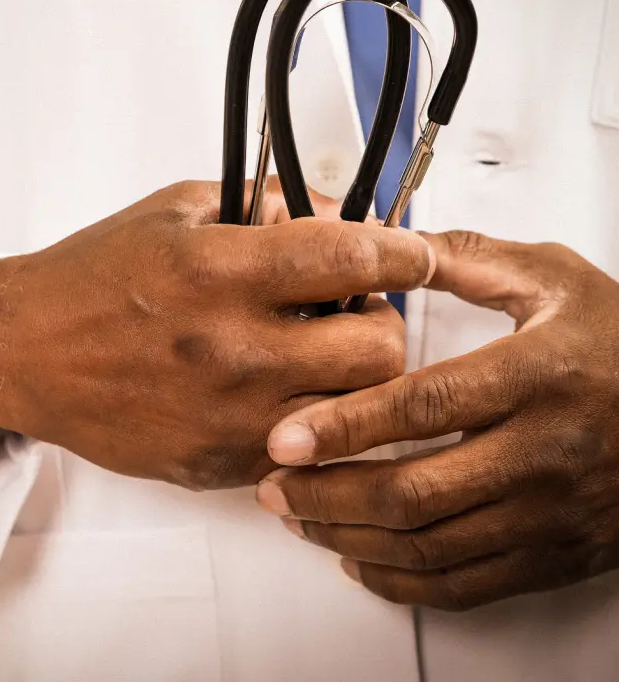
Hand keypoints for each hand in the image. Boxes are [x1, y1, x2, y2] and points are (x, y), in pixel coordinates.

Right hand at [0, 179, 432, 488]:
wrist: (25, 351)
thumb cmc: (96, 274)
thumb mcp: (177, 209)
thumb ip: (264, 202)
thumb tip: (340, 211)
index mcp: (221, 270)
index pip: (354, 260)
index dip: (403, 254)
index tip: (414, 255)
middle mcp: (232, 348)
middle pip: (378, 348)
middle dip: (384, 323)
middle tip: (356, 311)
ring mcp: (229, 416)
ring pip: (357, 410)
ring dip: (356, 376)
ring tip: (320, 352)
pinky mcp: (219, 464)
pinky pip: (308, 450)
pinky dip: (314, 418)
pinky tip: (281, 390)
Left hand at [258, 231, 618, 609]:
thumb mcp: (555, 280)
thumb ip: (471, 260)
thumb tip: (397, 245)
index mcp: (537, 376)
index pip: (426, 407)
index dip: (348, 424)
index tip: (287, 435)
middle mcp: (543, 453)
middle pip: (416, 491)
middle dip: (329, 492)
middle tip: (276, 484)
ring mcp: (549, 514)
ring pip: (431, 547)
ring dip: (351, 536)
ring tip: (300, 517)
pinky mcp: (554, 554)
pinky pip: (467, 585)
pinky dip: (402, 579)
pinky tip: (361, 557)